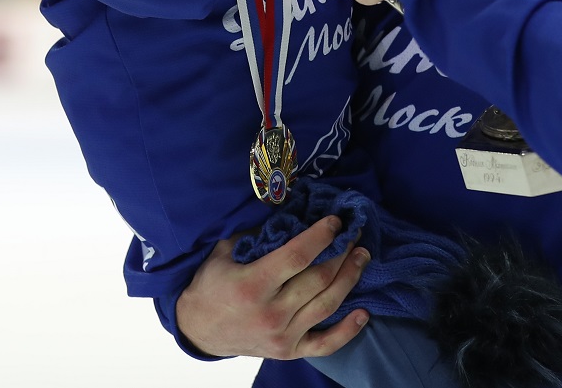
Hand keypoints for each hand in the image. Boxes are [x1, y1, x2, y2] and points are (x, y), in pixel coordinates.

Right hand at [176, 216, 371, 360]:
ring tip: (362, 256)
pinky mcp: (288, 352)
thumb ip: (255, 233)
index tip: (335, 220)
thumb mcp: (224, 252)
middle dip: (342, 252)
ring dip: (350, 278)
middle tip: (355, 233)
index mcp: (253, 285)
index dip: (321, 235)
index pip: (298, 256)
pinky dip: (347, 331)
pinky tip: (364, 313)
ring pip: (328, 304)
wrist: (197, 330)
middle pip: (319, 278)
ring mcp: (282, 336)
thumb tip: (291, 209)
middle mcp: (270, 314)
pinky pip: (325, 344)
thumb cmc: (212, 284)